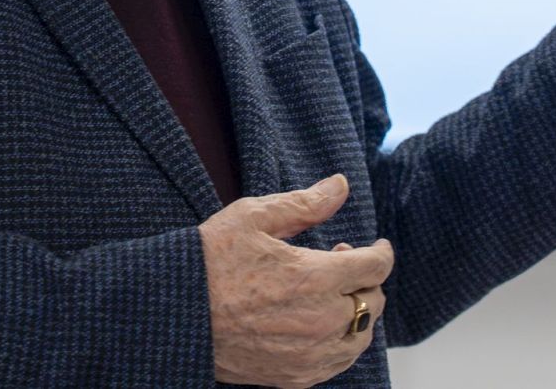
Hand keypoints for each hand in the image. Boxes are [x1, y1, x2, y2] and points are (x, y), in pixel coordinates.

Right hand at [200, 173, 391, 388]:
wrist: (174, 312)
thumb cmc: (210, 259)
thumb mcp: (253, 217)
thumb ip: (304, 203)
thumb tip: (341, 185)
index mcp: (314, 278)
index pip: (375, 267)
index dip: (381, 252)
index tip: (378, 245)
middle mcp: (320, 321)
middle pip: (374, 302)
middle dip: (366, 278)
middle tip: (340, 261)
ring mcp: (309, 354)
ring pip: (361, 337)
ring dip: (357, 313)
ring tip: (331, 295)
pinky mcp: (295, 376)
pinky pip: (338, 363)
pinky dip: (341, 342)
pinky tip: (320, 325)